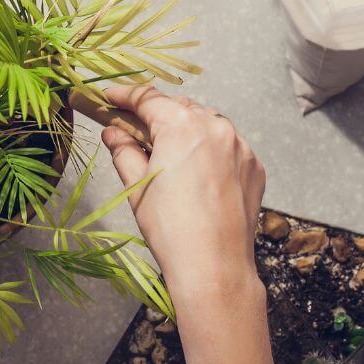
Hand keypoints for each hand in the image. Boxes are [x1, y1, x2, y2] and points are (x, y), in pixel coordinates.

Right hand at [100, 85, 265, 299]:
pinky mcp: (253, 166)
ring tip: (166, 151)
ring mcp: (239, 146)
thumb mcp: (136, 185)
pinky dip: (209, 149)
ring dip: (185, 129)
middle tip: (133, 128)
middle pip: (178, 106)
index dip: (124, 95)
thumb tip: (113, 133)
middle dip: (155, 113)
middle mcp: (215, 127)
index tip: (109, 98)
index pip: (147, 98)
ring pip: (206, 123)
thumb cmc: (171, 228)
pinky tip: (195, 171)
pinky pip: (227, 145)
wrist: (215, 267)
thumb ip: (123, 150)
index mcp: (181, 126)